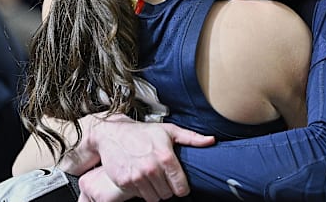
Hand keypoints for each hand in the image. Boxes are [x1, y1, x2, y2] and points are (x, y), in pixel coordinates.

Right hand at [59, 113, 214, 201]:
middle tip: (163, 178)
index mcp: (165, 156)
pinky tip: (141, 178)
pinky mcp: (125, 182)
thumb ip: (192, 138)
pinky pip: (139, 195)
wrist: (113, 134)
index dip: (182, 188)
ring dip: (155, 191)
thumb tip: (211, 141)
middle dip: (168, 188)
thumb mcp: (169, 131)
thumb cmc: (142, 132)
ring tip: (152, 178)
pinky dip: (141, 190)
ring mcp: (137, 176)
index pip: (181, 187)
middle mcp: (151, 168)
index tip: (179, 184)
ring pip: (154, 198)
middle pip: (168, 194)